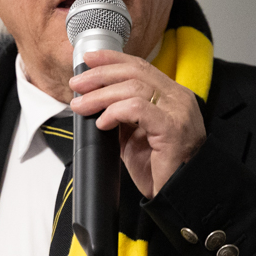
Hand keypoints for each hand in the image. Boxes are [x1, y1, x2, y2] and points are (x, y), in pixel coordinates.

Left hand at [68, 49, 205, 197]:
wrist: (176, 196)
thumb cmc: (160, 170)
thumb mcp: (135, 135)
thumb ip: (122, 114)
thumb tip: (96, 99)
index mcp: (172, 96)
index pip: (141, 66)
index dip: (113, 59)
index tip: (88, 59)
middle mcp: (179, 99)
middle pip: (136, 72)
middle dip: (101, 75)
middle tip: (76, 84)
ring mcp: (178, 112)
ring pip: (134, 88)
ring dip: (101, 95)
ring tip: (81, 106)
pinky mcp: (173, 128)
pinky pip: (138, 109)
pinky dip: (116, 112)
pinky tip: (103, 122)